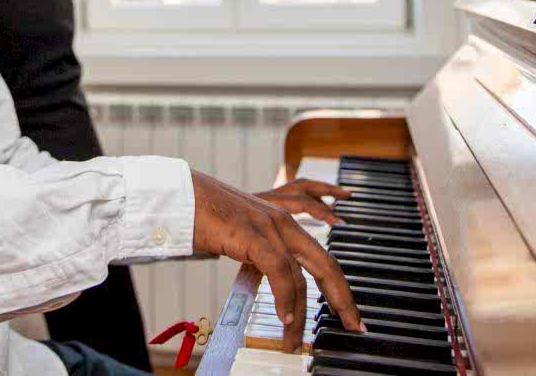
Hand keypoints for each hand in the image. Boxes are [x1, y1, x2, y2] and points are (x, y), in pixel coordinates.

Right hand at [191, 171, 361, 350]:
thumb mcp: (242, 242)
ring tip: (296, 339)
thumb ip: (260, 260)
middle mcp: (283, 223)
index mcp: (283, 223)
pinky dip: (285, 297)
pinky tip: (286, 317)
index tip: (347, 311)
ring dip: (301, 313)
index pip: (322, 258)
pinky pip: (280, 271)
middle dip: (343, 298)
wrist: (179, 196)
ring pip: (304, 273)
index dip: (337, 286)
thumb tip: (270, 288)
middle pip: (326, 264)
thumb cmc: (204, 218)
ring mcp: (270, 227)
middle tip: (355, 325)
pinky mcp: (254, 234)